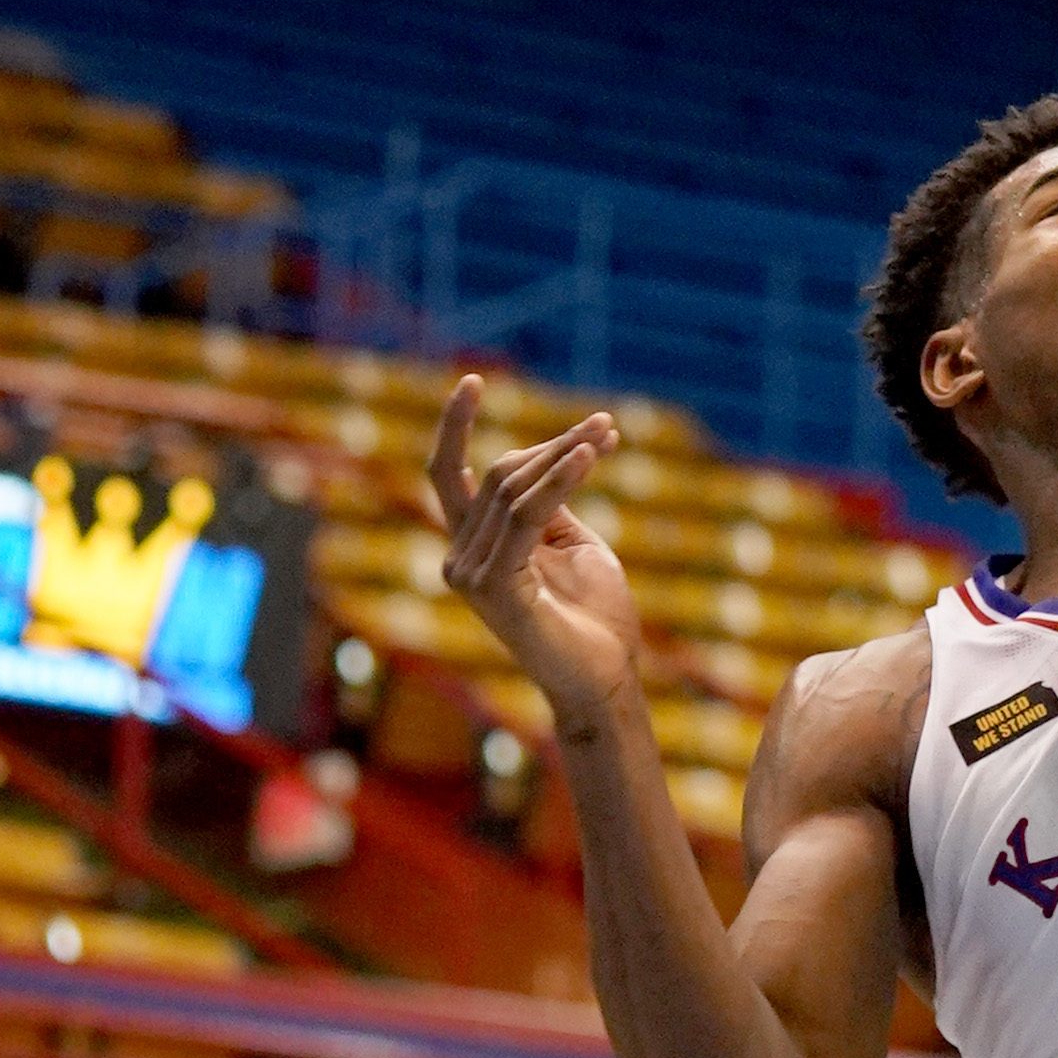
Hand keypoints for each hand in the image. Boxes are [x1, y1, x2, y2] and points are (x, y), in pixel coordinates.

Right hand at [428, 374, 636, 726]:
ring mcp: (474, 577)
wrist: (606, 676)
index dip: (454, 428)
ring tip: (607, 432)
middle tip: (606, 425)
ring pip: (516, 490)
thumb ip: (552, 505)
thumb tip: (559, 456)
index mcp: (473, 546)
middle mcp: (462, 559)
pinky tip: (590, 455)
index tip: (472, 381)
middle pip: (501, 475)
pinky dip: (560, 481)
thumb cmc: (594, 616)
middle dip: (555, 444)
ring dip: (566, 455)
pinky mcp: (498, 591)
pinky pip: (529, 517)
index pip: (450, 476)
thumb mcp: (573, 544)